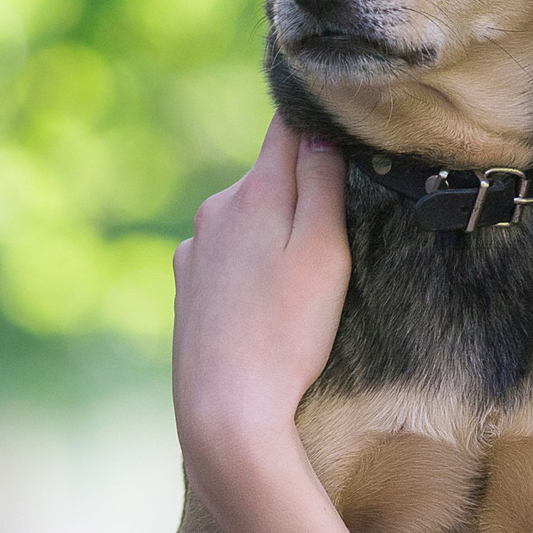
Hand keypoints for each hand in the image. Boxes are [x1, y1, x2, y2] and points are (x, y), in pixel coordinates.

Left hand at [171, 115, 348, 476]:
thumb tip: (317, 131)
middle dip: (300, 191)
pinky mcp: (185, 286)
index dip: (317, 124)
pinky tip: (264, 305)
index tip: (346, 131)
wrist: (224, 408)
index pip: (286, 129)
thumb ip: (321, 184)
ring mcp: (194, 249)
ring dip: (273, 233)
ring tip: (299, 284)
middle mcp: (214, 211)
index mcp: (252, 193)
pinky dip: (248, 267)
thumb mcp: (324, 252)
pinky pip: (226, 257)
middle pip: (268, 177)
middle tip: (335, 234)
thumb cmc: (287, 333)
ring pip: (246, 219)